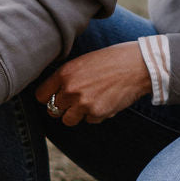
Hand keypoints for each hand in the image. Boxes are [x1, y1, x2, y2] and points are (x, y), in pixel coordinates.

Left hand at [36, 42, 151, 126]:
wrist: (139, 65)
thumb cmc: (112, 60)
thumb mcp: (84, 62)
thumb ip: (68, 77)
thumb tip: (55, 93)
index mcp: (65, 73)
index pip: (41, 95)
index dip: (47, 97)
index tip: (53, 97)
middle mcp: (70, 89)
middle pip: (53, 110)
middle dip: (62, 107)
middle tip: (75, 101)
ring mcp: (83, 104)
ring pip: (68, 120)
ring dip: (77, 114)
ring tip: (90, 101)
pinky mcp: (97, 114)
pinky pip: (89, 121)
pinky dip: (95, 115)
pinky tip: (106, 100)